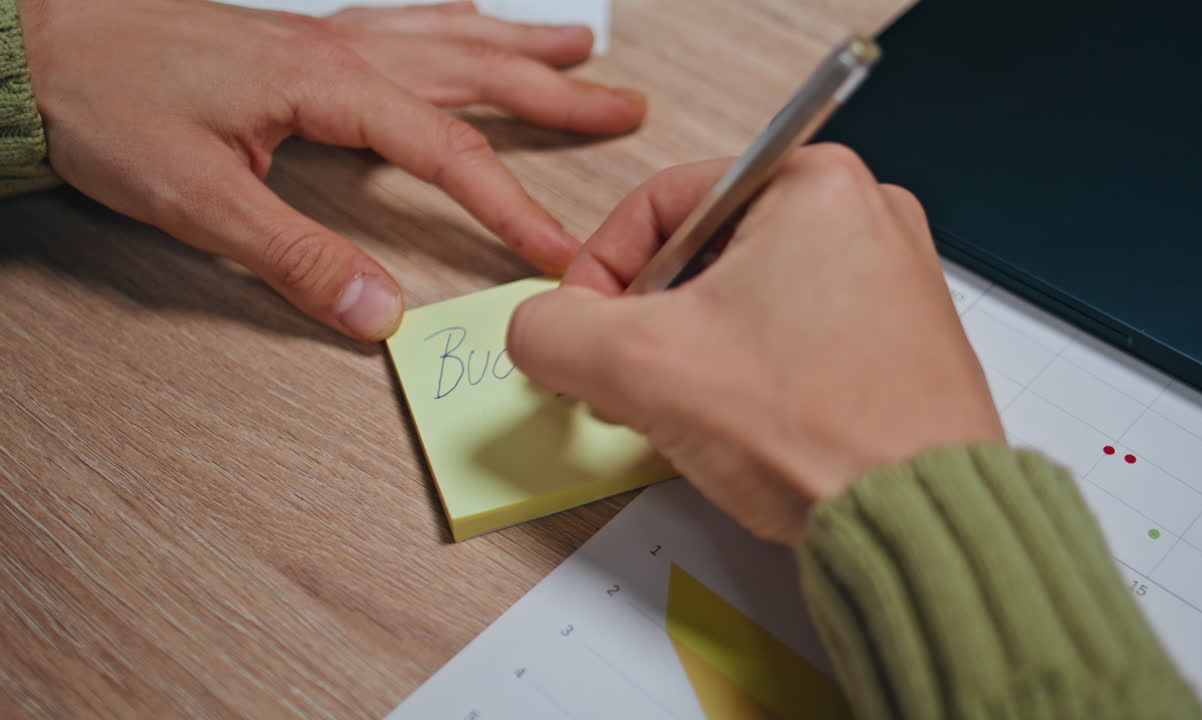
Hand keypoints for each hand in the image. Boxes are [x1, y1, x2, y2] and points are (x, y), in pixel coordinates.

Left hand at [18, 0, 644, 339]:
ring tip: (580, 48)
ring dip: (520, 45)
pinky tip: (468, 20)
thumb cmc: (108, 104)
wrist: (38, 45)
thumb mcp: (201, 202)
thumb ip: (300, 260)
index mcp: (328, 86)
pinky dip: (454, 20)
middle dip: (558, 94)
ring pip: (449, 34)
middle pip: (475, 71)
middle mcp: (341, 51)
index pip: (448, 151)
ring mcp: (326, 38)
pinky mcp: (302, 40)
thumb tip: (380, 313)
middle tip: (624, 108)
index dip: (513, 205)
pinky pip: (405, 20)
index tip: (561, 250)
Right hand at [507, 145, 1002, 544]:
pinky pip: (790, 334)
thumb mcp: (641, 366)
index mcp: (813, 182)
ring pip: (744, 298)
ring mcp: (888, 278)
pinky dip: (748, 371)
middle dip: (649, 320)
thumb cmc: (819, 432)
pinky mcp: (894, 338)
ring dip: (695, 351)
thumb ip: (556, 331)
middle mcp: (864, 215)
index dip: (599, 270)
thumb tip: (540, 328)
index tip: (586, 330)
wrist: (915, 524)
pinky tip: (744, 421)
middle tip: (632, 378)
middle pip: (700, 252)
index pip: (658, 204)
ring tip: (690, 409)